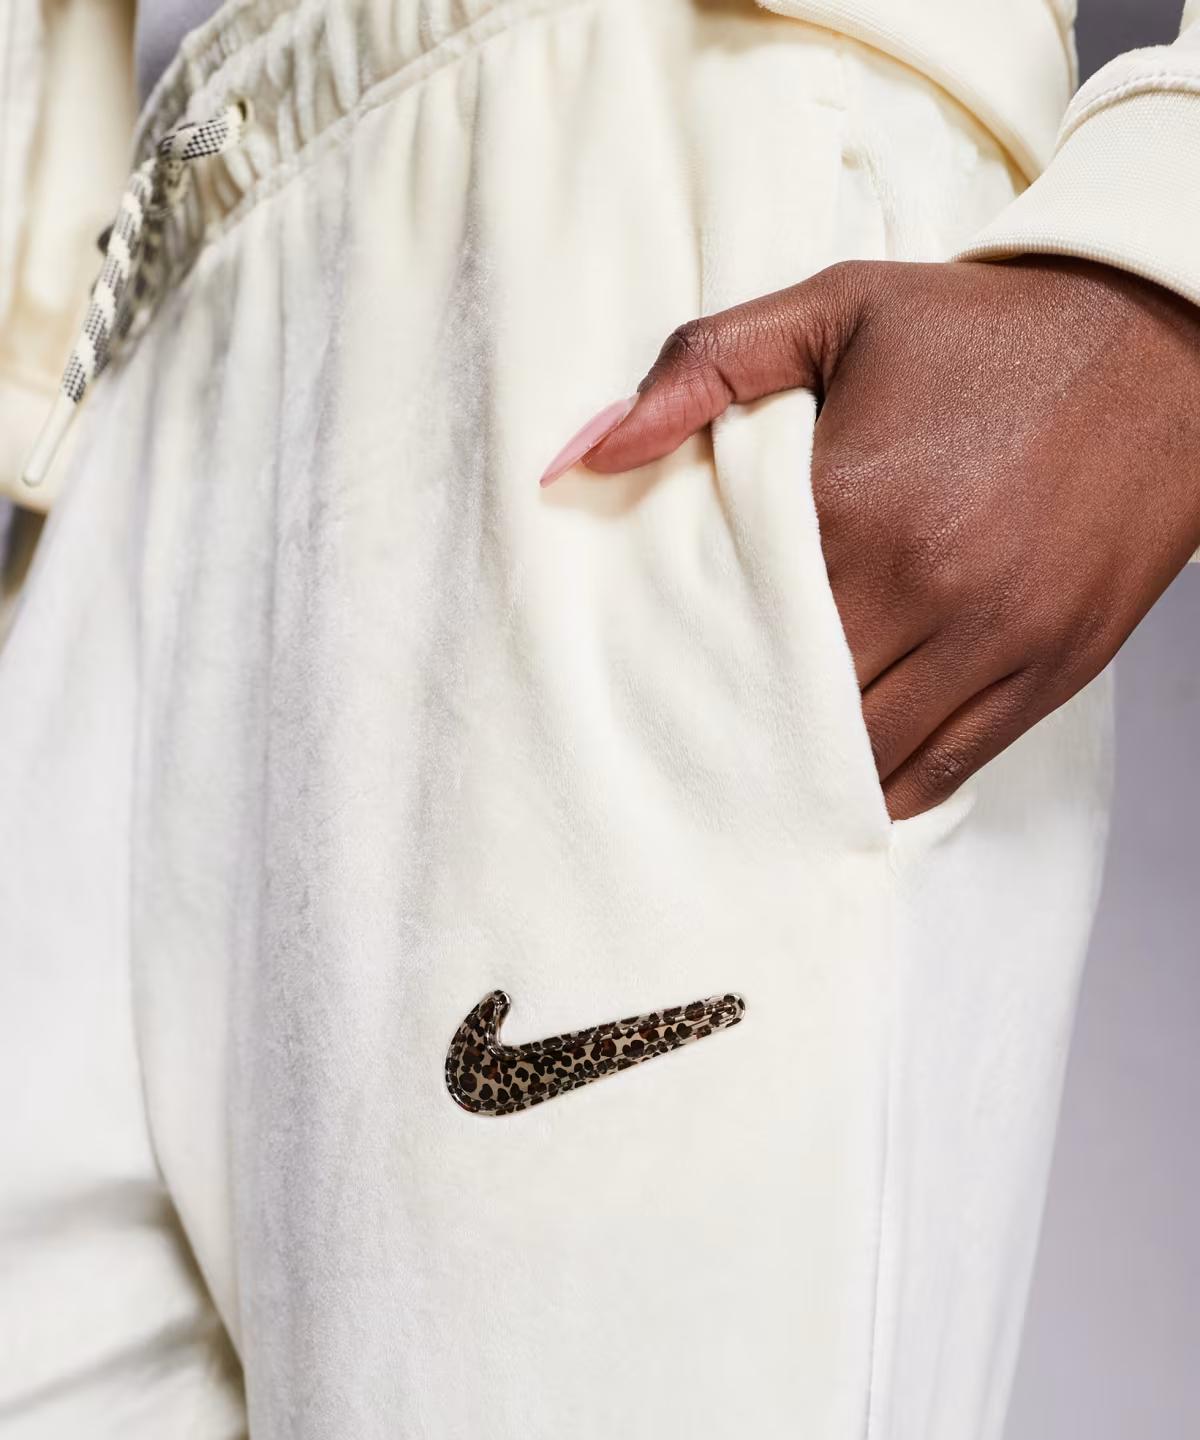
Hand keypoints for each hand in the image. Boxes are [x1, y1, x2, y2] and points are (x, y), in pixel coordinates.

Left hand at [566, 257, 1199, 819]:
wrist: (1161, 342)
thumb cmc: (986, 330)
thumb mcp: (839, 309)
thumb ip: (703, 366)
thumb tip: (578, 453)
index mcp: (858, 504)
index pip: (729, 624)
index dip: (677, 657)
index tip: (638, 671)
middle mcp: (928, 590)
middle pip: (787, 707)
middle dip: (730, 723)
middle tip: (675, 738)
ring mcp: (996, 643)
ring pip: (859, 761)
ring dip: (798, 770)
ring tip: (745, 769)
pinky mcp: (1049, 674)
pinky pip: (941, 774)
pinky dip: (880, 791)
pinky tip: (835, 783)